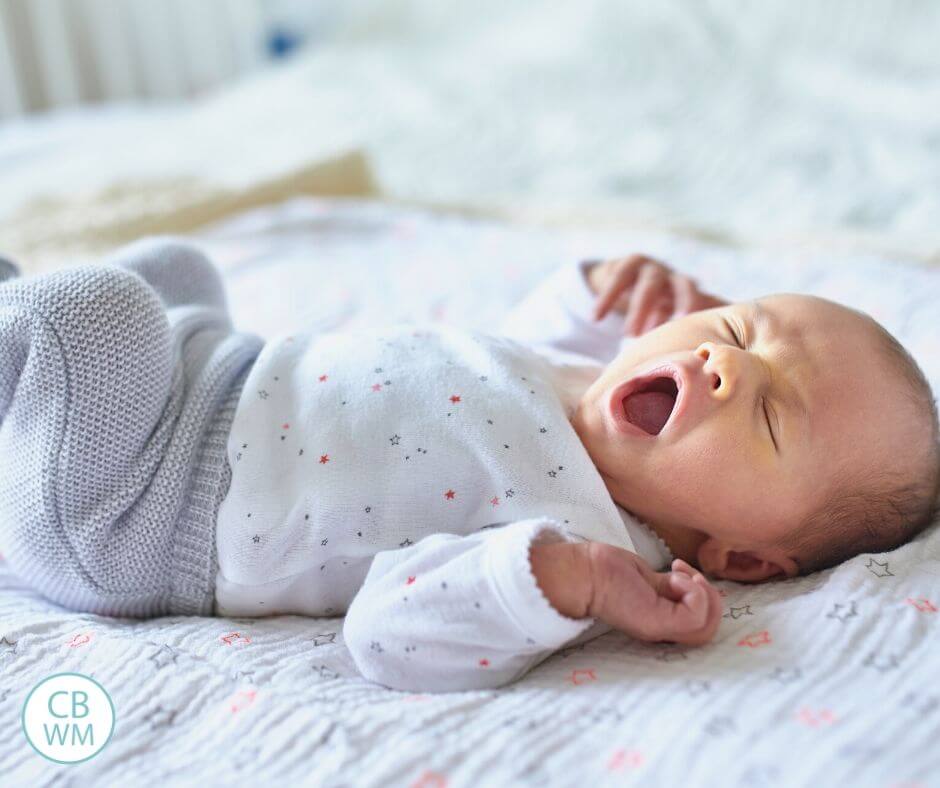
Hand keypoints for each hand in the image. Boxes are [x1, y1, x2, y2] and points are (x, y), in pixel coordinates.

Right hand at [586, 254, 727, 335]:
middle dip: (683, 303)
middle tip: (677, 328)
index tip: (704, 337)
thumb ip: (696, 326)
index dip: (707, 314)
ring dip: (640, 308)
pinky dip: (607, 298)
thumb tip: (730, 358)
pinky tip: (596, 318)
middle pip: (683, 285)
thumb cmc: (657, 304)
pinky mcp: (623, 265)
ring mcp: (649, 267)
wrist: (624, 276)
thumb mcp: (675, 314)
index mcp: (689, 291)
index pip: (705, 299)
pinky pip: (616, 279)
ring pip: (648, 284)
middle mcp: (673, 276)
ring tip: (630, 335)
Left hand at [586, 544, 722, 645]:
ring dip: (703, 593)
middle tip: (687, 575)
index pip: (701, 627)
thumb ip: (672, 589)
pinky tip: (673, 577)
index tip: (683, 572)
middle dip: (711, 597)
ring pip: (708, 627)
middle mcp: (662, 631)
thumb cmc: (610, 571)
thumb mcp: (652, 581)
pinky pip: (696, 615)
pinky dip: (694, 591)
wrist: (585, 571)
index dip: (704, 599)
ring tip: (679, 577)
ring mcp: (660, 630)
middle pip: (710, 632)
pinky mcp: (657, 623)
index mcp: (662, 623)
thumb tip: (693, 583)